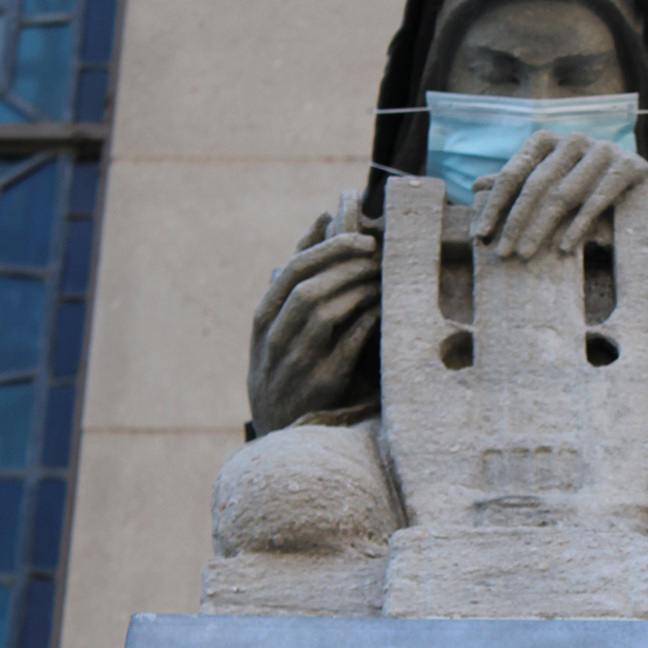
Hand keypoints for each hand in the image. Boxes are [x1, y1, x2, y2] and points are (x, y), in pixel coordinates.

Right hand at [249, 216, 380, 430]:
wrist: (281, 428)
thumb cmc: (286, 362)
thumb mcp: (279, 321)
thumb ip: (300, 275)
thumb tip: (323, 219)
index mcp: (263, 318)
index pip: (294, 269)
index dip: (330, 249)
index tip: (363, 239)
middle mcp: (274, 338)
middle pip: (310, 288)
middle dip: (349, 267)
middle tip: (380, 256)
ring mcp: (296, 362)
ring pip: (325, 313)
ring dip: (360, 290)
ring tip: (384, 278)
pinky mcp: (321, 383)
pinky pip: (347, 344)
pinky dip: (366, 320)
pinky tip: (383, 308)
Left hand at [472, 131, 647, 258]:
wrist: (638, 189)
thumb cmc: (583, 188)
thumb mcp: (548, 185)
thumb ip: (517, 185)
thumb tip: (476, 187)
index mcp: (548, 140)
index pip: (514, 172)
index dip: (495, 204)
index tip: (481, 234)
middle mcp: (574, 139)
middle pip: (537, 184)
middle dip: (516, 221)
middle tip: (503, 253)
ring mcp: (604, 150)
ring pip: (565, 192)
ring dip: (542, 228)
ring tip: (526, 255)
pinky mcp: (630, 166)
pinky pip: (599, 198)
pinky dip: (579, 225)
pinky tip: (564, 248)